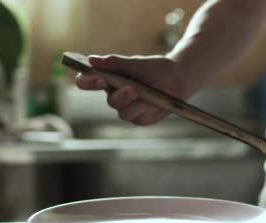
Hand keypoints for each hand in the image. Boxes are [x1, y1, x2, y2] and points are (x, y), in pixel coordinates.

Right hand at [75, 55, 190, 125]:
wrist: (178, 79)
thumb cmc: (155, 68)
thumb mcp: (136, 63)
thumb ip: (115, 63)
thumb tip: (91, 60)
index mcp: (108, 79)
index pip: (86, 82)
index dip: (88, 82)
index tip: (99, 78)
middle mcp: (115, 96)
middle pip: (111, 101)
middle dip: (122, 96)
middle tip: (133, 88)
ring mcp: (127, 109)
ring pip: (124, 113)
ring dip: (137, 104)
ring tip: (149, 95)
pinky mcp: (140, 118)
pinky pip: (139, 118)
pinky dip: (149, 109)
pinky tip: (156, 102)